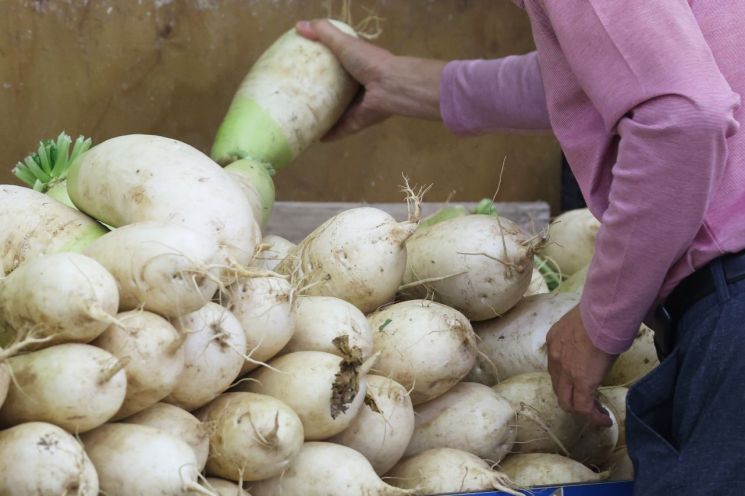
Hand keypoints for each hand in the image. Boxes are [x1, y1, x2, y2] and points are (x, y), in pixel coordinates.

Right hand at [296, 20, 445, 139]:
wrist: (390, 87)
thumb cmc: (369, 62)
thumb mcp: (344, 42)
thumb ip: (324, 33)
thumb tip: (298, 26)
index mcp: (358, 64)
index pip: (340, 63)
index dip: (326, 63)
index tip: (307, 65)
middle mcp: (359, 85)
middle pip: (338, 89)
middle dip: (323, 92)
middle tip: (300, 93)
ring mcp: (360, 105)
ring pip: (340, 111)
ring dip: (325, 115)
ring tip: (305, 116)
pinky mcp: (359, 121)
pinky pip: (342, 129)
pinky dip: (331, 134)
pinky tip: (316, 136)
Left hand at [546, 305, 616, 426]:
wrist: (604, 313)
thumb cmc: (600, 312)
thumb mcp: (583, 322)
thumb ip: (583, 335)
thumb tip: (597, 340)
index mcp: (554, 341)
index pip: (556, 368)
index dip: (567, 379)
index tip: (581, 384)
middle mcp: (555, 358)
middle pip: (558, 387)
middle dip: (571, 398)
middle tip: (588, 402)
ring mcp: (566, 372)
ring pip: (567, 401)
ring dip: (581, 410)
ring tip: (596, 414)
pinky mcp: (582, 382)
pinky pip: (584, 407)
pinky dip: (593, 417)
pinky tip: (604, 420)